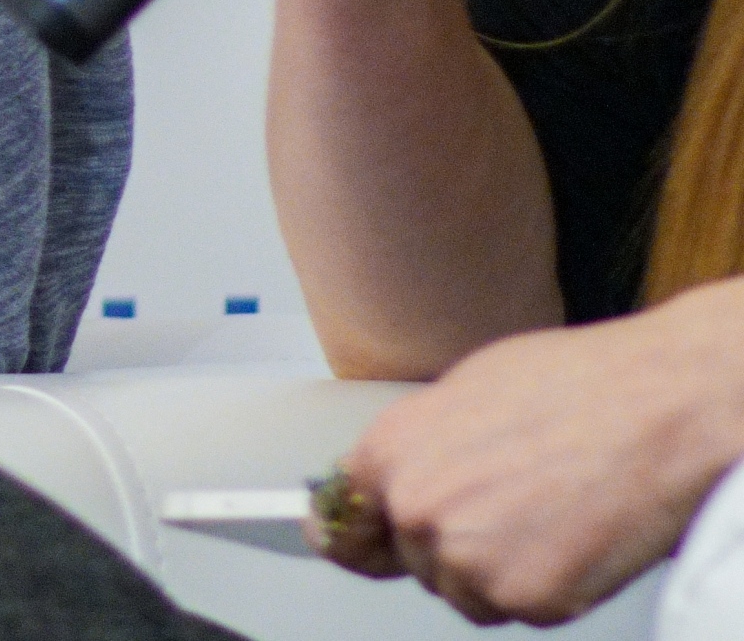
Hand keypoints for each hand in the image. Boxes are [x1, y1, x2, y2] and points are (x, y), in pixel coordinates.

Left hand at [321, 282, 743, 622]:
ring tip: (548, 515)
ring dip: (496, 571)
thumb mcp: (460, 394)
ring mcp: (469, 560)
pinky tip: (572, 538)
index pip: (343, 524)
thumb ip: (415, 447)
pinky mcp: (528, 598)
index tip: (347, 546)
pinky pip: (518, 611)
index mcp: (389, 452)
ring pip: (464, 591)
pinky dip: (545, 587)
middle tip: (510, 506)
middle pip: (413, 560)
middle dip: (452, 542)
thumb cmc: (572, 387)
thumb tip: (394, 475)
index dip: (352, 537)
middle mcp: (416, 510)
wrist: (654, 411)